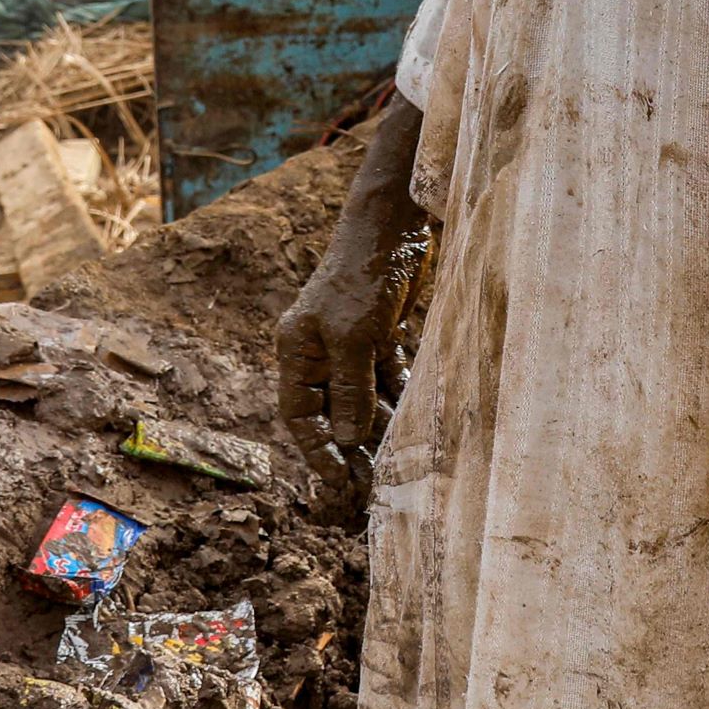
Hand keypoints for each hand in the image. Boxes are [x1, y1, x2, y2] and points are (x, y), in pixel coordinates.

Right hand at [276, 241, 410, 493]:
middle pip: (330, 409)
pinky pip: (385, 376)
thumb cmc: (363, 277)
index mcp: (297, 350)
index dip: (315, 449)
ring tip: (394, 459)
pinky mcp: (380, 333)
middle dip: (349, 444)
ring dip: (377, 425)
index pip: (299, 413)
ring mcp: (351, 342)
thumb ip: (349, 390)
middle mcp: (319, 349)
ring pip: (361, 396)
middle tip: (370, 480)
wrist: (394, 227)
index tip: (337, 480)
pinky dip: (397, 396)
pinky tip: (411, 419)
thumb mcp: (353, 338)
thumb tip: (345, 439)